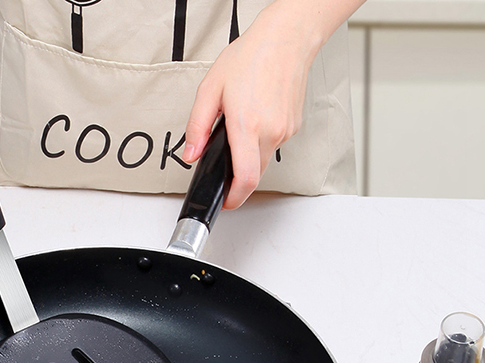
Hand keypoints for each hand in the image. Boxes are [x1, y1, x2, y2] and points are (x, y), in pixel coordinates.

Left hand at [182, 2, 322, 208]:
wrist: (287, 38)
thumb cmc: (252, 57)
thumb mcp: (210, 90)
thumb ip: (197, 127)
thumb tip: (191, 154)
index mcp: (248, 125)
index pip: (245, 179)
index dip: (234, 198)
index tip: (225, 202)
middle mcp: (270, 132)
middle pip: (254, 175)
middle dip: (237, 179)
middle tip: (225, 171)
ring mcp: (285, 131)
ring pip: (263, 161)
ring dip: (248, 156)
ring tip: (239, 130)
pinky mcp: (293, 127)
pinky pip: (273, 145)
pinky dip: (261, 141)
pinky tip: (255, 119)